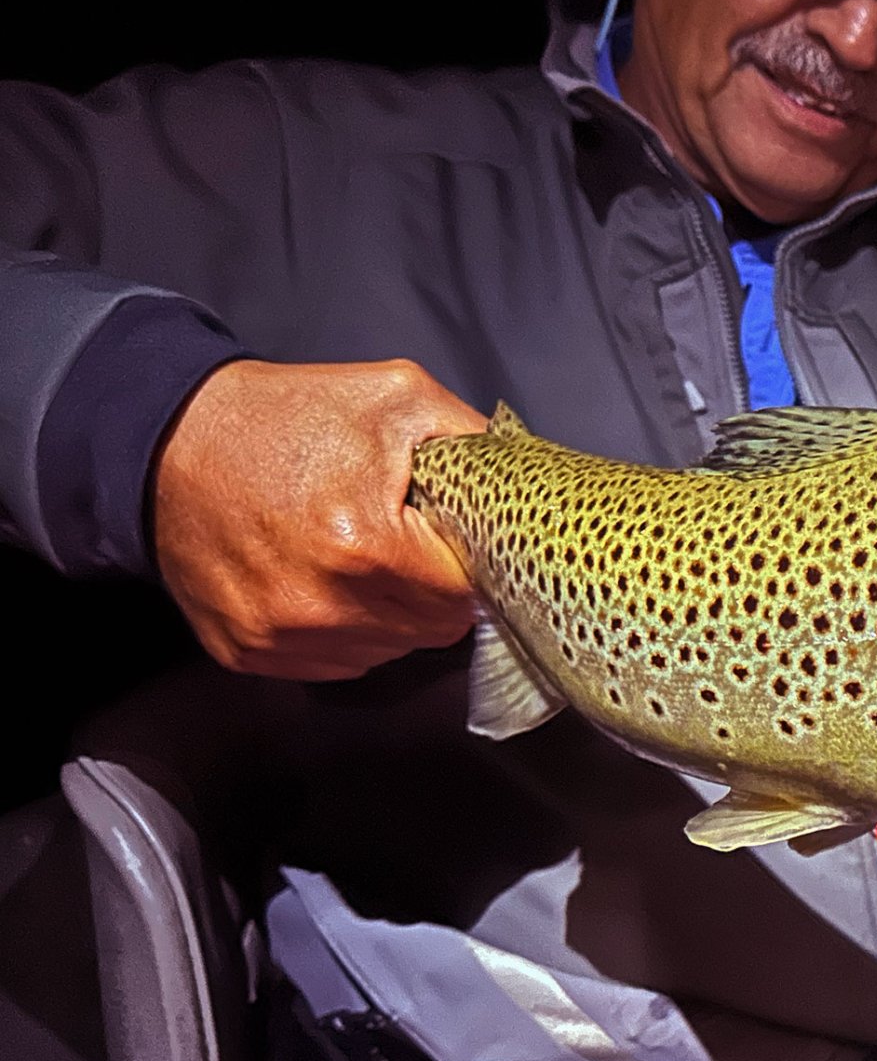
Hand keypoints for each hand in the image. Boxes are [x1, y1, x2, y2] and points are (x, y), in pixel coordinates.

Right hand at [151, 358, 487, 679]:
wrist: (166, 440)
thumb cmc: (284, 416)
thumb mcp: (396, 397)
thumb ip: (474, 442)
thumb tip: (527, 483)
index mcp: (366, 546)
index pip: (466, 595)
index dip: (472, 564)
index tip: (457, 540)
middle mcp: (321, 606)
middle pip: (432, 630)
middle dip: (435, 589)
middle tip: (409, 542)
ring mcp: (280, 638)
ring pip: (387, 652)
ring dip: (391, 613)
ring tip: (361, 556)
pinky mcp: (248, 653)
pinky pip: (334, 663)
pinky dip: (344, 630)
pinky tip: (326, 580)